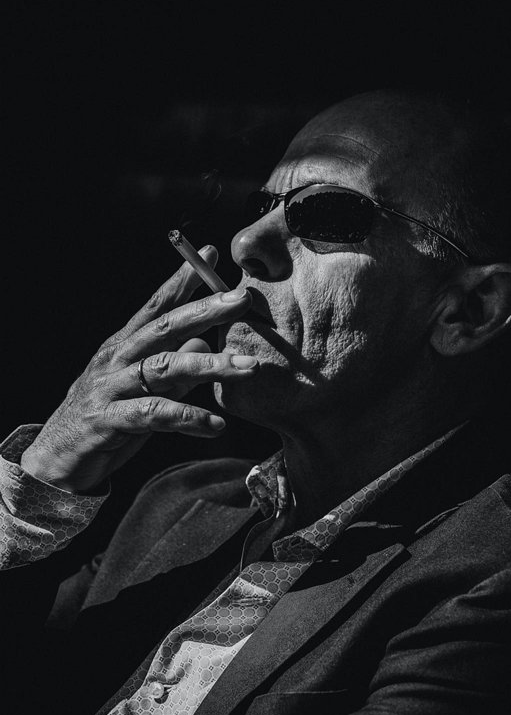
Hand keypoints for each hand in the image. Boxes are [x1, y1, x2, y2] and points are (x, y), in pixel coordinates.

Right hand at [21, 246, 255, 492]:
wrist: (57, 459)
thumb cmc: (106, 418)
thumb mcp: (143, 389)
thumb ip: (173, 368)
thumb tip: (206, 343)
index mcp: (124, 346)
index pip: (155, 306)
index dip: (182, 281)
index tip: (210, 255)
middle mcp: (117, 360)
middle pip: (164, 328)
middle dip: (204, 310)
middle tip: (241, 300)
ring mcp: (112, 388)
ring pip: (164, 368)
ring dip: (210, 365)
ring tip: (248, 367)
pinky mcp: (110, 420)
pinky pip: (155, 415)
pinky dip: (188, 417)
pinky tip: (216, 425)